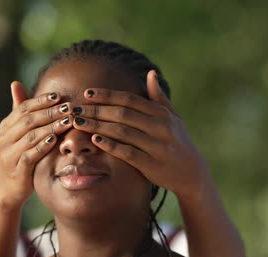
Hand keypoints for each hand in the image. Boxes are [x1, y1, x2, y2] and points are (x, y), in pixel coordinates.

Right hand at [0, 81, 73, 207]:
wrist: (9, 188)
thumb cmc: (19, 155)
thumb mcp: (18, 133)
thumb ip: (20, 111)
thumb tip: (16, 83)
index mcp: (6, 126)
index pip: (23, 108)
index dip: (41, 101)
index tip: (59, 95)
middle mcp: (4, 138)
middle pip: (28, 120)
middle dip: (51, 112)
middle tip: (69, 107)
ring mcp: (9, 154)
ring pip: (30, 136)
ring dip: (51, 127)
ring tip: (68, 121)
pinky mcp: (17, 169)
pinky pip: (30, 155)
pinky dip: (42, 146)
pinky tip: (55, 140)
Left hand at [71, 70, 210, 198]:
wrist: (192, 172)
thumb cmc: (178, 141)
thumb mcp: (173, 118)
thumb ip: (159, 97)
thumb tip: (150, 73)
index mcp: (162, 114)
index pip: (130, 100)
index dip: (107, 95)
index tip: (87, 94)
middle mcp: (161, 128)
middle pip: (122, 114)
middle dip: (96, 110)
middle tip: (75, 108)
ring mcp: (157, 146)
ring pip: (122, 132)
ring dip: (97, 126)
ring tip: (78, 123)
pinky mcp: (152, 165)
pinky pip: (127, 152)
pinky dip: (110, 145)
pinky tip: (95, 140)